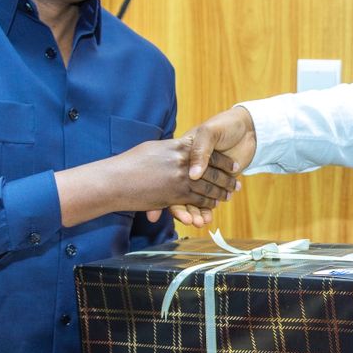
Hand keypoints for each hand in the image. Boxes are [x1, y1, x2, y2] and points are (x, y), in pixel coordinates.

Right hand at [57, 137, 237, 228]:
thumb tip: (180, 146)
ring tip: (230, 195)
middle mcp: (181, 162)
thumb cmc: (130, 163)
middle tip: (237, 183)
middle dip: (227, 178)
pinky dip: (207, 203)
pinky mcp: (174, 196)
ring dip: (221, 192)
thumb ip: (171, 148)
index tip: (233, 164)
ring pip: (207, 186)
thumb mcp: (153, 148)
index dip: (223, 159)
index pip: (207, 152)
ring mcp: (179, 179)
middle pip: (212, 170)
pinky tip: (213, 205)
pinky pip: (196, 200)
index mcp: (177, 147)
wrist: (115, 180)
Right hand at [170, 107, 256, 225]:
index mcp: (183, 151)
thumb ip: (201, 151)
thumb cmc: (224, 126)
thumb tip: (194, 175)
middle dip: (185, 208)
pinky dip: (206, 209)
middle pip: (182, 190)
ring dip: (196, 212)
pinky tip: (206, 218)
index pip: (172, 174)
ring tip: (199, 222)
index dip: (168, 190)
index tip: (167, 206)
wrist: (247, 129)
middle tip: (188, 221)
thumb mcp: (208, 133)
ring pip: (194, 197)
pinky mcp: (215, 182)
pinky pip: (206, 198)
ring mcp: (201, 174)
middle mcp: (189, 165)